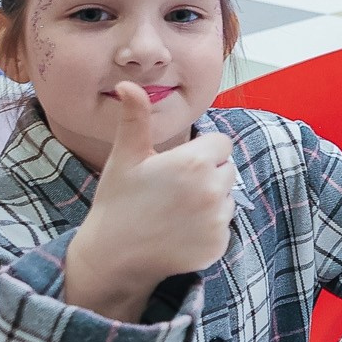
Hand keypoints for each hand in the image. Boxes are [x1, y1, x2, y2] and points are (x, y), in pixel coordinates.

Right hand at [61, 83, 235, 320]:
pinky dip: (208, 227)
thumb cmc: (118, 202)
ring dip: (210, 200)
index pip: (221, 143)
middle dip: (207, 174)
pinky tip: (180, 231)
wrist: (113, 257)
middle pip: (226, 168)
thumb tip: (127, 84)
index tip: (176, 165)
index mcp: (194, 162)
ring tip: (175, 210)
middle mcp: (212, 190)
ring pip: (227, 197)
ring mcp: (218, 220)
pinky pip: (224, 225)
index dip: (200, 151)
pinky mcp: (219, 245)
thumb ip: (136, 118)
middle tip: (173, 189)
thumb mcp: (126, 156)